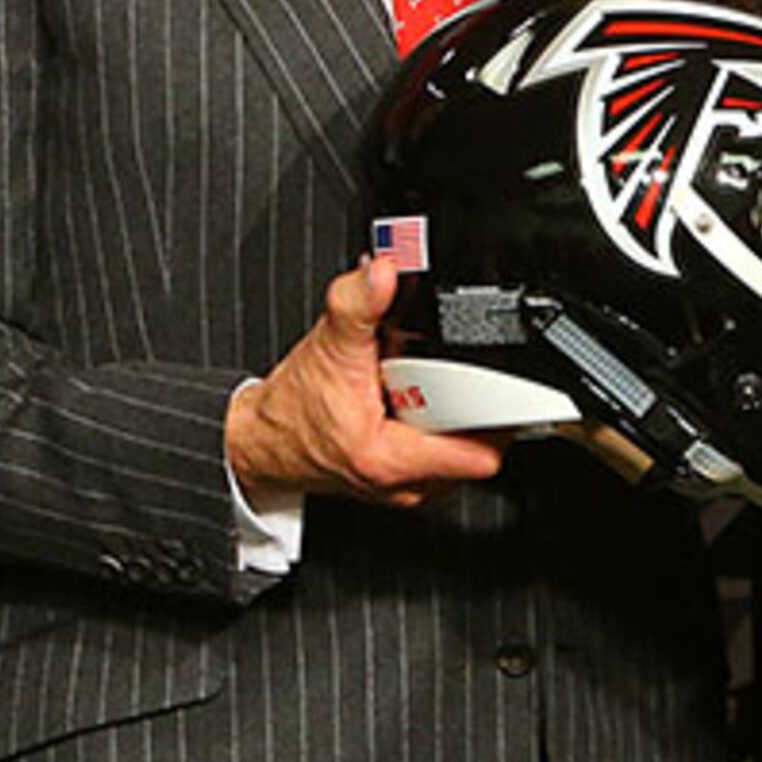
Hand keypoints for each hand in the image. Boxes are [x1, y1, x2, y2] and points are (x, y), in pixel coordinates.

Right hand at [223, 256, 503, 509]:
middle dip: (472, 407)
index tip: (498, 389)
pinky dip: (439, 428)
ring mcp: (405, 488)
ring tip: (428, 390)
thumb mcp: (327, 346)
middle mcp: (403, 485)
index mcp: (388, 460)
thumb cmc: (292, 408)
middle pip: (478, 448)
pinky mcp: (402, 483)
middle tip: (449, 376)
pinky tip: (419, 405)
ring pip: (462, 454)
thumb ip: (358, 304)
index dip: (497, 418)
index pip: (480, 454)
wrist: (263, 440)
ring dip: (456, 419)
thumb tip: (383, 273)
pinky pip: (443, 457)